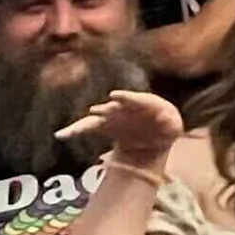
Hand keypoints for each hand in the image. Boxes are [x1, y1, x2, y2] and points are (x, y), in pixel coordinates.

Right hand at [59, 84, 182, 176]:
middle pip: (113, 107)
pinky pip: (85, 127)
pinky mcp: (102, 126)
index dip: (125, 98)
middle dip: (106, 109)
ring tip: (89, 117)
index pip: (133, 99)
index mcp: (140, 104)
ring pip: (98, 116)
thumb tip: (169, 121)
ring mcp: (111, 116)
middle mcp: (123, 107)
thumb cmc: (164, 127)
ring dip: (95, 117)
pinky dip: (73, 131)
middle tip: (98, 110)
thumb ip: (170, 123)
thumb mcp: (173, 126)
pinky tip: (61, 135)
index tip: (115, 96)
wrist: (152, 137)